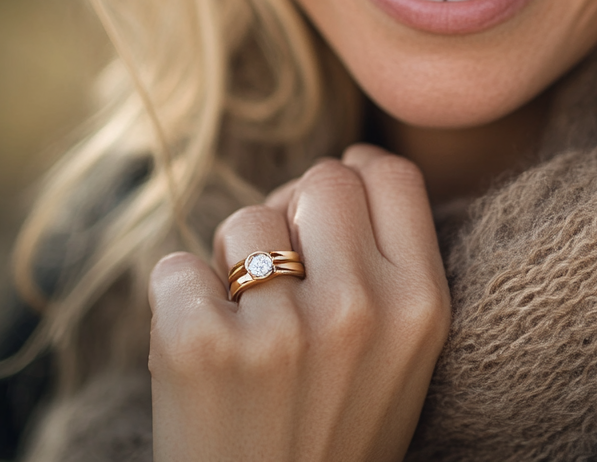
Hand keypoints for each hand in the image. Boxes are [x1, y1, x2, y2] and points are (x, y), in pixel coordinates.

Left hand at [148, 144, 450, 461]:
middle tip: (281, 270)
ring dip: (231, 262)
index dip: (357, 172)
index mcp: (421, 304)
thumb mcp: (404, 351)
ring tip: (242, 324)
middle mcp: (361, 308)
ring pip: (245, 219)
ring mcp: (282, 331)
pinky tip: (198, 350)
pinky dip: (175, 303)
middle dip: (293, 212)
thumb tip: (344, 165)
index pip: (392, 174)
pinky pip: (175, 267)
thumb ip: (392, 258)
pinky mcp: (202, 350)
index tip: (330, 198)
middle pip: (319, 180)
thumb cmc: (337, 431)